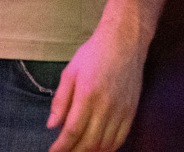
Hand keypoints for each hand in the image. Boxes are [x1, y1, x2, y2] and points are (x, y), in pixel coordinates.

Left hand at [46, 14, 146, 151]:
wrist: (124, 42)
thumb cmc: (93, 54)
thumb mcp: (70, 72)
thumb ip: (60, 100)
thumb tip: (52, 125)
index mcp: (87, 95)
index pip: (73, 131)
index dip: (62, 146)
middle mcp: (106, 106)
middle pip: (89, 142)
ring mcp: (121, 111)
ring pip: (105, 144)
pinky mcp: (132, 111)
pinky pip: (120, 138)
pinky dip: (109, 148)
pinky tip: (98, 148)